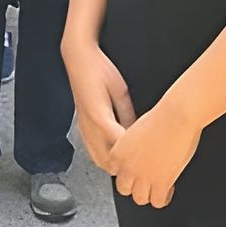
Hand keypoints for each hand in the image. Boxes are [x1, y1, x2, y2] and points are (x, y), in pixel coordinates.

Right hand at [62, 36, 136, 171]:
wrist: (78, 60)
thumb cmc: (99, 69)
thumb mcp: (121, 90)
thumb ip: (127, 114)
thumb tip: (138, 132)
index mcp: (99, 117)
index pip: (119, 147)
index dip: (134, 157)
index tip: (148, 160)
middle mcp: (88, 126)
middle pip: (106, 161)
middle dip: (124, 167)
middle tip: (141, 166)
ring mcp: (82, 127)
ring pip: (97, 159)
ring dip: (113, 164)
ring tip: (130, 164)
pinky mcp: (81, 125)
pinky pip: (91, 150)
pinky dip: (104, 156)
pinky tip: (115, 154)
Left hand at [106, 100, 202, 209]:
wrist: (176, 116)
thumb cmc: (161, 117)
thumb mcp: (136, 132)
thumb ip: (132, 148)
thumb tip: (139, 157)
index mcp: (117, 153)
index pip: (114, 172)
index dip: (126, 171)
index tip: (135, 168)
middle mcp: (127, 167)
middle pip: (124, 189)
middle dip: (135, 185)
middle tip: (146, 179)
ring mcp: (143, 177)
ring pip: (139, 199)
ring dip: (148, 193)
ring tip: (157, 186)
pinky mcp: (160, 183)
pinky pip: (157, 202)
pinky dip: (163, 197)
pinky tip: (168, 188)